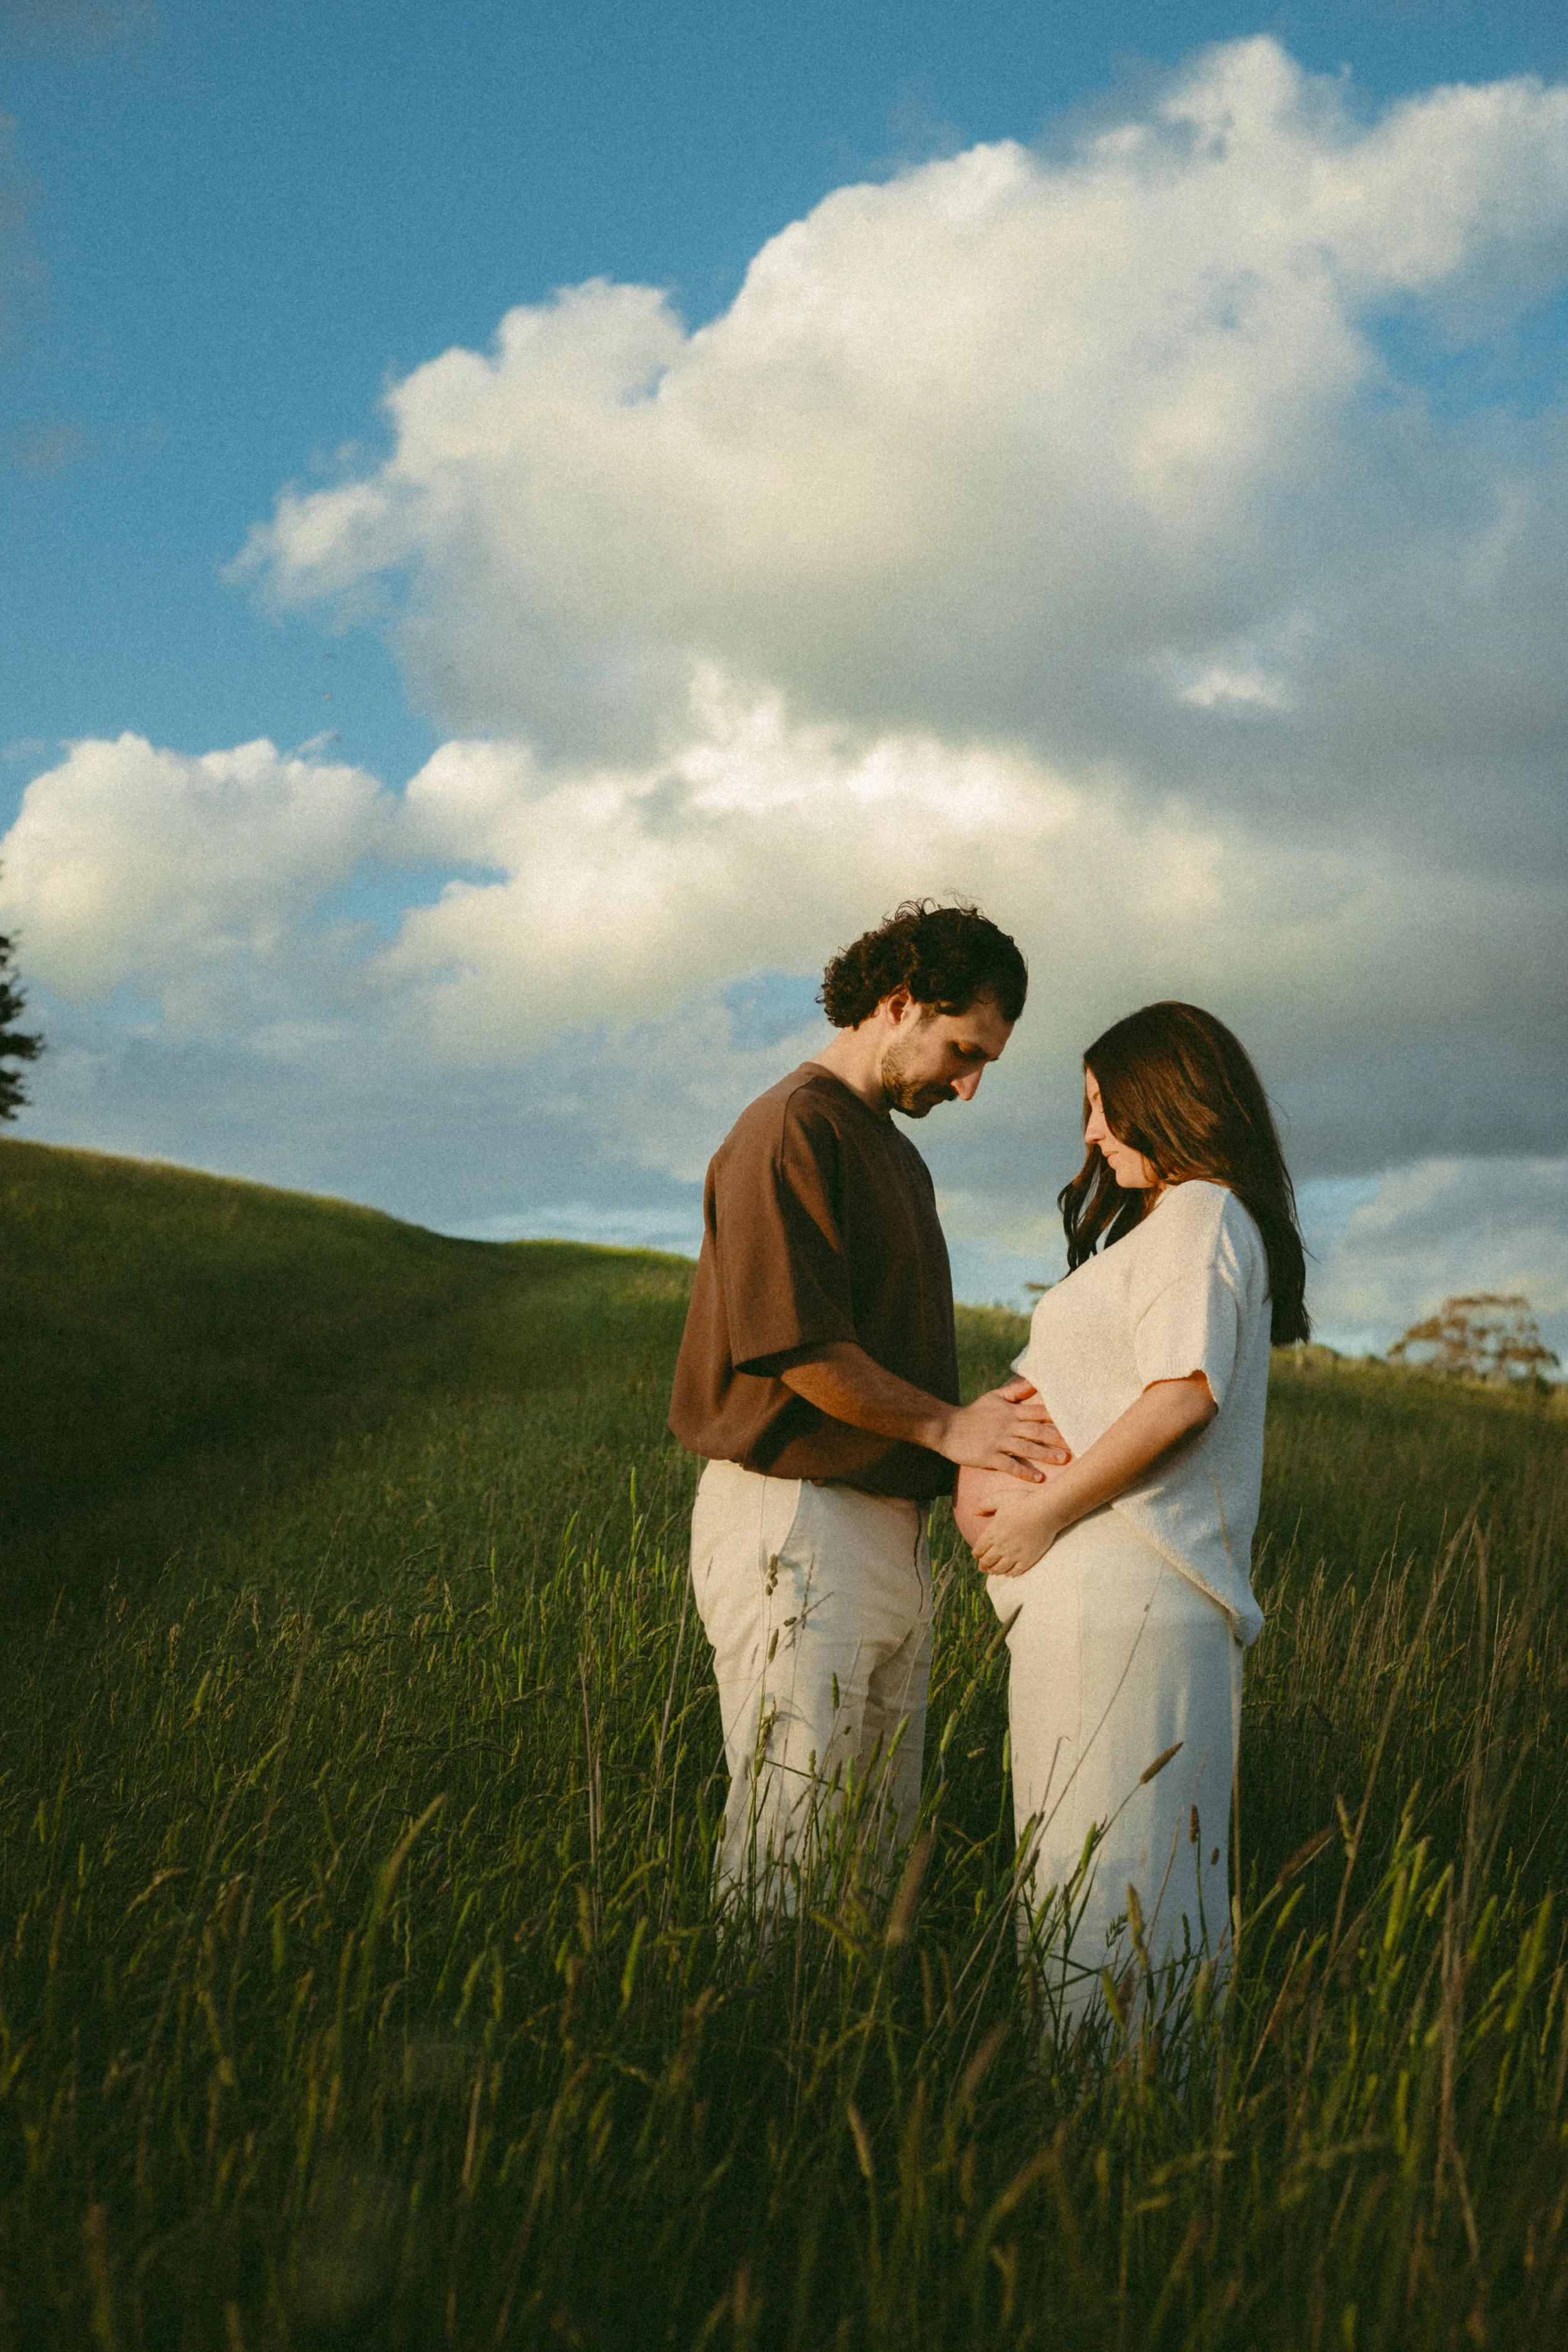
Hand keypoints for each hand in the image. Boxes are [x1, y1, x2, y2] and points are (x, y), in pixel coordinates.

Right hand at [938, 1379, 1068, 1480]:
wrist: (946, 1427)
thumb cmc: (973, 1413)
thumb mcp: (994, 1397)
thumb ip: (1015, 1391)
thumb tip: (1034, 1381)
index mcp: (1011, 1412)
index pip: (1038, 1413)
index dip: (1057, 1417)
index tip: (1075, 1421)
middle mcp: (1008, 1426)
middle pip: (1037, 1431)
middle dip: (1057, 1438)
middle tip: (1076, 1444)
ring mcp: (998, 1442)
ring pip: (1026, 1448)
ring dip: (1045, 1454)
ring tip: (1063, 1460)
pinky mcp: (989, 1457)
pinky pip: (1009, 1465)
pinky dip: (1024, 1471)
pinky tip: (1038, 1478)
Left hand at [971, 1480, 1062, 1577]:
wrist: (1045, 1510)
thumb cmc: (1023, 1502)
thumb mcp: (1000, 1498)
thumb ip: (985, 1505)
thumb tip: (974, 1512)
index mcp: (993, 1533)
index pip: (979, 1549)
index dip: (977, 1554)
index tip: (977, 1555)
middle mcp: (1001, 1546)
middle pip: (988, 1561)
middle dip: (983, 1565)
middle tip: (983, 1568)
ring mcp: (1015, 1554)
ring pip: (1000, 1568)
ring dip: (995, 1571)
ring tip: (994, 1572)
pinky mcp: (1028, 1559)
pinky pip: (1016, 1571)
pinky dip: (1011, 1573)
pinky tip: (1010, 1573)